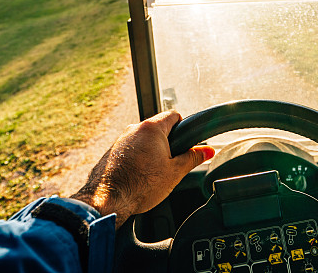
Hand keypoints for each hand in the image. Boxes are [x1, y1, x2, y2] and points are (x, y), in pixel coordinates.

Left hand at [70, 111, 214, 227]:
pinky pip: (130, 149)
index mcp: (152, 128)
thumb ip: (193, 158)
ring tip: (153, 173)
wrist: (109, 200)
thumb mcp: (175, 172)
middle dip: (167, 143)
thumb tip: (208, 151)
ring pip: (144, 140)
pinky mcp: (112, 151)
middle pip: (158, 128)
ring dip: (152, 151)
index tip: (186, 142)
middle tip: (171, 163)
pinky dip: (137, 158)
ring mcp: (121, 139)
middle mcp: (134, 129)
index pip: (173, 115)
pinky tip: (139, 176)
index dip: (183, 127)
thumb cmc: (141, 186)